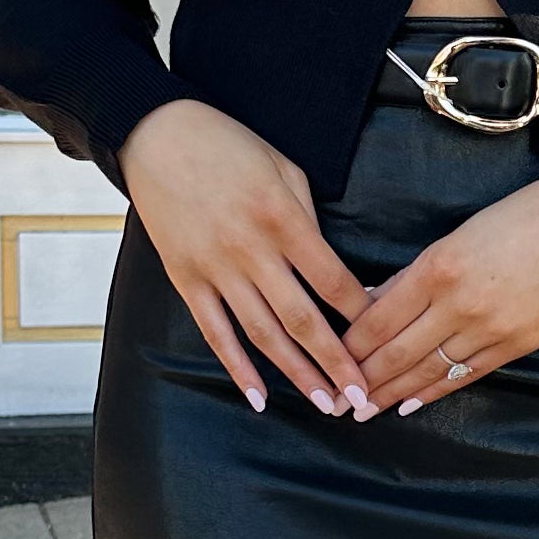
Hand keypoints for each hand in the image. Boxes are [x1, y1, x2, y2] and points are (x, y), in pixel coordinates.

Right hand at [119, 100, 374, 416]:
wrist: (155, 134)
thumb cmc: (227, 145)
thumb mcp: (282, 168)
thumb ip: (307, 220)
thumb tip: (329, 271)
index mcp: (282, 217)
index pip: (332, 279)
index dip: (361, 315)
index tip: (382, 343)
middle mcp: (250, 249)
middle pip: (302, 318)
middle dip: (336, 363)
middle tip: (362, 399)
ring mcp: (215, 267)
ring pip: (262, 333)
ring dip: (296, 373)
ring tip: (324, 404)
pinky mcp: (185, 278)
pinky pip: (215, 331)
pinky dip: (236, 367)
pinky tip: (257, 397)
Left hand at [342, 171, 538, 411]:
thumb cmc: (520, 217)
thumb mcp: (457, 234)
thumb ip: (415, 274)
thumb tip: (373, 302)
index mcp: (439, 267)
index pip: (380, 319)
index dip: (351, 347)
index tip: (330, 361)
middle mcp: (461, 304)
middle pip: (399, 352)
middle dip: (364, 380)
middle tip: (336, 402)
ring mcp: (491, 329)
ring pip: (429, 370)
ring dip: (393, 394)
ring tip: (365, 411)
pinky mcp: (518, 345)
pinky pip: (466, 375)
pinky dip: (435, 392)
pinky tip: (411, 405)